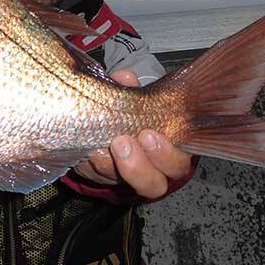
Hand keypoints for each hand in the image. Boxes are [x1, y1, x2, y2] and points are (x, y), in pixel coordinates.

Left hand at [73, 69, 192, 198]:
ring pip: (126, 186)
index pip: (178, 161)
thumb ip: (130, 88)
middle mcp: (151, 172)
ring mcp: (126, 180)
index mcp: (168, 150)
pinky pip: (97, 180)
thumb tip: (126, 78)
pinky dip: (90, 167)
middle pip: (155, 184)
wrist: (100, 127)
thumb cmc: (127, 111)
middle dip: (140, 165)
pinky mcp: (101, 180)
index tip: (148, 134)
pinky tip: (85, 154)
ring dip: (113, 168)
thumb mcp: (131, 97)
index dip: (167, 153)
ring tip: (102, 148)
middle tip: (123, 141)